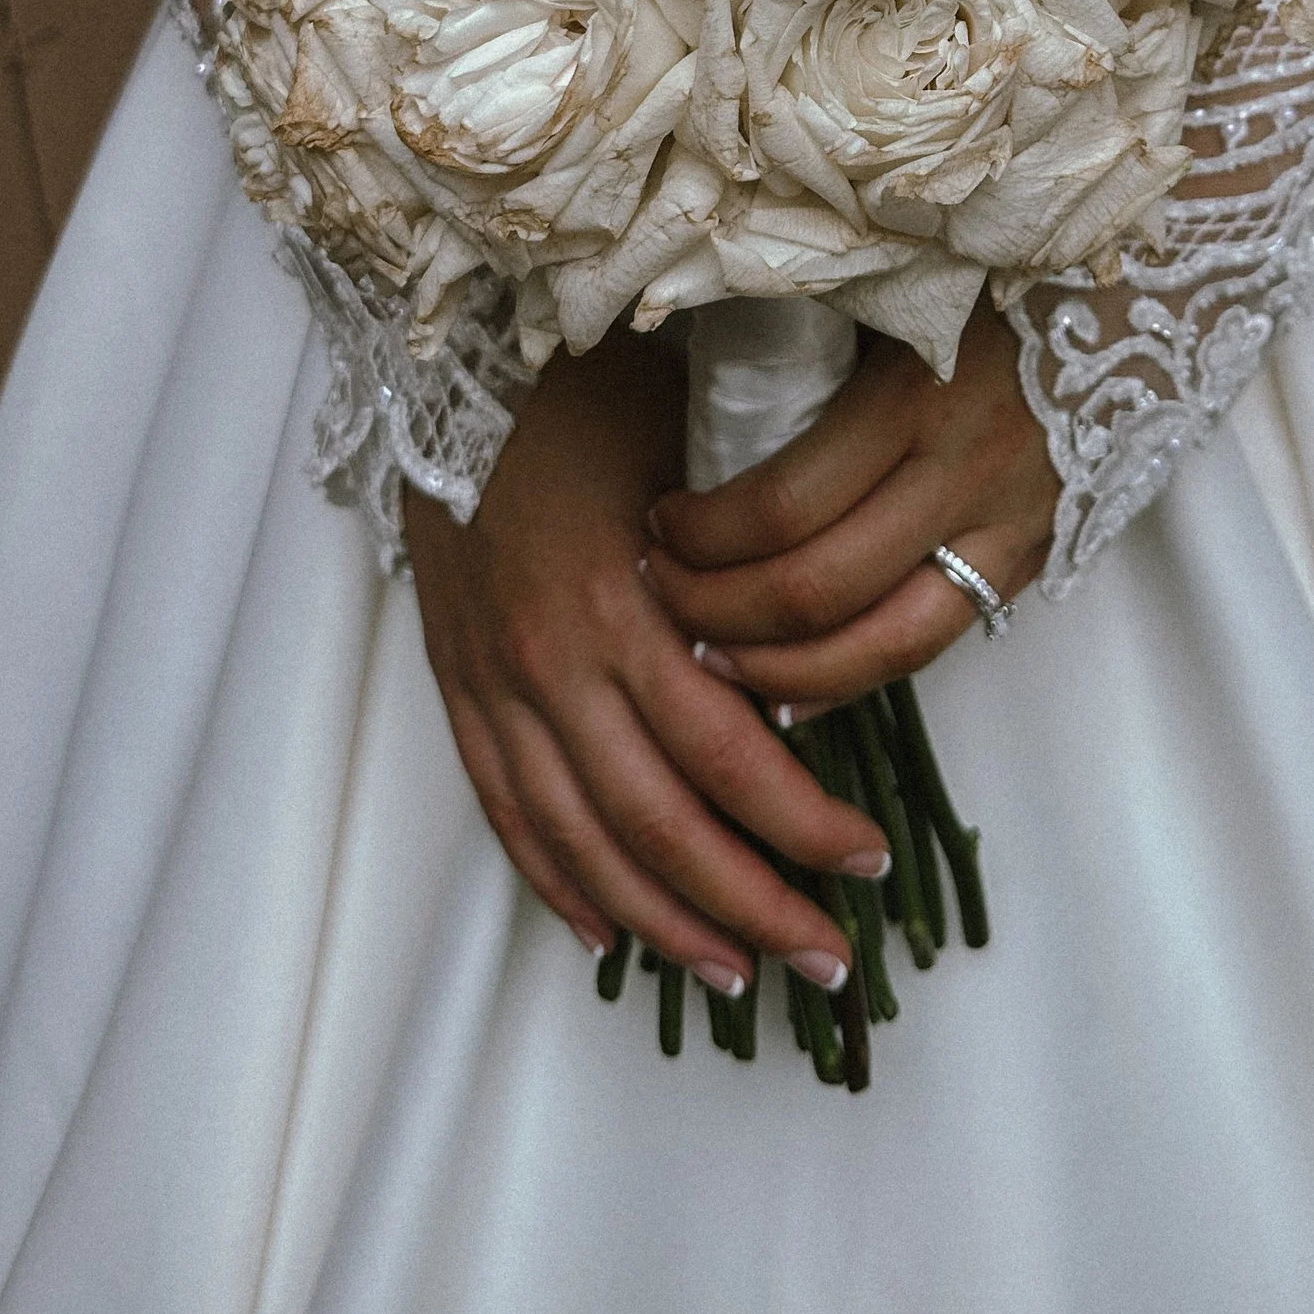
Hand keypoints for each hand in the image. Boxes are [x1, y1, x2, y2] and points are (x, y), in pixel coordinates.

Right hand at [402, 327, 883, 997]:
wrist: (448, 338)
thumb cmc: (590, 378)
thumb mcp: (692, 443)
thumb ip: (746, 553)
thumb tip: (813, 649)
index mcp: (621, 602)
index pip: (726, 752)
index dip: (799, 823)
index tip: (865, 863)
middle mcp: (551, 660)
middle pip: (658, 821)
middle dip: (749, 903)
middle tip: (828, 960)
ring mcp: (491, 679)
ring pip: (581, 837)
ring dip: (663, 919)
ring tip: (737, 975)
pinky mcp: (453, 678)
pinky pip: (504, 806)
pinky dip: (556, 880)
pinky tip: (607, 932)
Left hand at [643, 304, 1055, 708]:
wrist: (1143, 280)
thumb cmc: (992, 265)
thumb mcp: (895, 284)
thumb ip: (812, 334)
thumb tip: (695, 378)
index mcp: (917, 394)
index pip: (784, 506)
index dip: (702, 536)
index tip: (654, 523)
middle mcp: (968, 471)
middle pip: (821, 590)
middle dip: (718, 610)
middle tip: (659, 595)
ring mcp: (1012, 523)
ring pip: (886, 644)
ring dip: (783, 671)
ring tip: (713, 660)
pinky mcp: (1036, 552)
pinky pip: (939, 640)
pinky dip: (858, 677)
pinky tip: (798, 691)